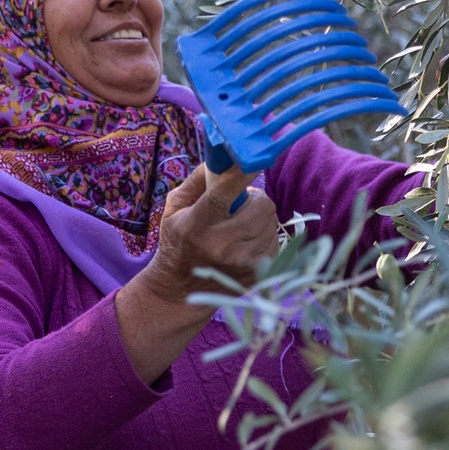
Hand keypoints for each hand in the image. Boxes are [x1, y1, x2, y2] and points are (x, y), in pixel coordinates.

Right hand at [147, 164, 279, 299]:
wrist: (180, 290)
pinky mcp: (257, 273)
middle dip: (254, 199)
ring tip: (240, 225)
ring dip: (260, 218)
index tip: (252, 160)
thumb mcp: (174, 209)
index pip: (222, 195)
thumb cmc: (177, 241)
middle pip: (261, 207)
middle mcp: (221, 246)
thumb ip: (196, 181)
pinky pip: (274, 241)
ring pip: (271, 222)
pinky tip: (246, 242)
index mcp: (196, 226)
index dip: (241, 175)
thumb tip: (222, 159)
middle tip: (241, 204)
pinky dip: (263, 236)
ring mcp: (242, 262)